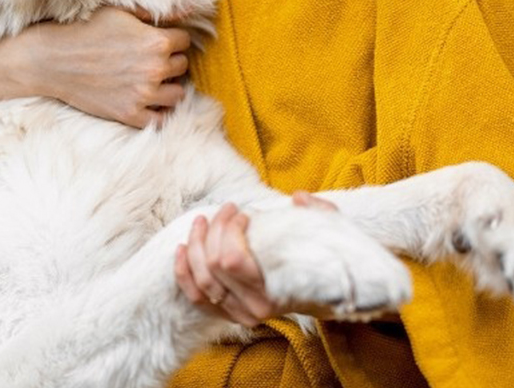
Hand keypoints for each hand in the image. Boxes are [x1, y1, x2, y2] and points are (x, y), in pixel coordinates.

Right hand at [26, 6, 190, 127]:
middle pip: (182, 66)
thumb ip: (157, 12)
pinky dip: (160, 112)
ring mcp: (143, 94)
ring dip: (169, 86)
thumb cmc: (86, 29)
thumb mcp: (120, 11)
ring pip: (178, 94)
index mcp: (156, 42)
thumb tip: (190, 9)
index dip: (172, 38)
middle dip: (171, 60)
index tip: (159, 39)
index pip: (185, 41)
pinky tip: (151, 102)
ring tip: (153, 79)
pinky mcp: (129, 114)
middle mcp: (154, 69)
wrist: (54, 60)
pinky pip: (161, 120)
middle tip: (152, 58)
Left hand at [174, 192, 339, 326]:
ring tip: (202, 220)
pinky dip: (183, 273)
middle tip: (227, 209)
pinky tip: (180, 249)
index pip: (231, 260)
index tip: (245, 212)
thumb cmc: (328, 260)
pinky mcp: (230, 314)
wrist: (333, 295)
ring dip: (194, 245)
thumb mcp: (331, 233)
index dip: (230, 230)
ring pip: (200, 279)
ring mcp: (239, 314)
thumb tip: (298, 198)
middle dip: (213, 230)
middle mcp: (253, 309)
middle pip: (213, 265)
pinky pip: (196, 297)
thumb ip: (318, 214)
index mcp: (274, 292)